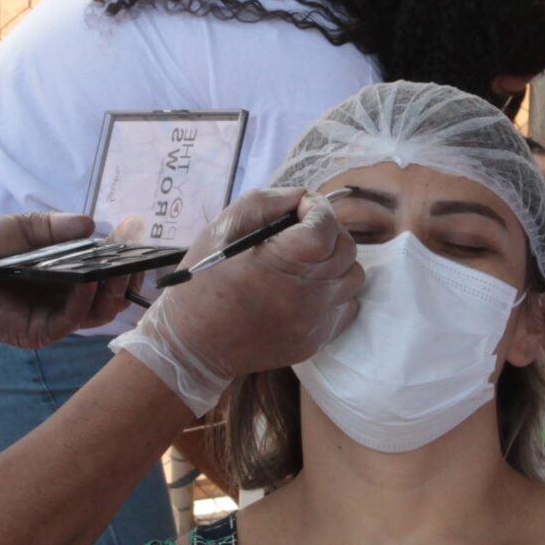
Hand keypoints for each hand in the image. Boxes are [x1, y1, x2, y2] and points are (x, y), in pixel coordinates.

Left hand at [0, 213, 130, 351]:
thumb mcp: (23, 228)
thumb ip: (56, 227)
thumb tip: (93, 224)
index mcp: (66, 274)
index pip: (106, 272)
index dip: (126, 259)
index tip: (140, 241)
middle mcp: (66, 298)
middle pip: (111, 296)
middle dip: (128, 279)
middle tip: (138, 261)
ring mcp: (55, 317)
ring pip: (98, 312)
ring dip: (112, 291)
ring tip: (118, 270)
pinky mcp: (40, 332)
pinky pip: (71, 319)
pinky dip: (84, 300)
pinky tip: (89, 278)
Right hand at [114, 188, 362, 413]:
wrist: (191, 347)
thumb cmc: (201, 283)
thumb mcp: (221, 229)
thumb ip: (266, 203)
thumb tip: (303, 197)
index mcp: (281, 263)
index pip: (327, 226)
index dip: (318, 210)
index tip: (300, 210)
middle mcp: (306, 295)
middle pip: (346, 249)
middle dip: (329, 231)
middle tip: (302, 232)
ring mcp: (315, 322)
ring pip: (353, 278)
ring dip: (335, 263)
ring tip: (306, 263)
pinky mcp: (316, 340)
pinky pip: (346, 307)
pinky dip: (334, 292)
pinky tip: (308, 290)